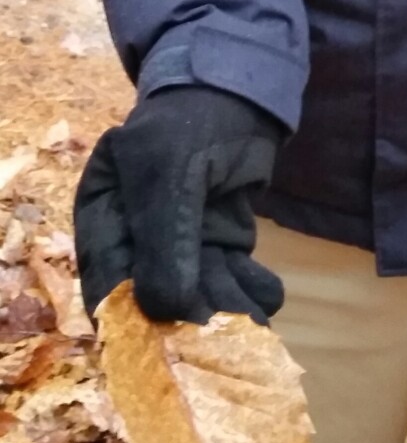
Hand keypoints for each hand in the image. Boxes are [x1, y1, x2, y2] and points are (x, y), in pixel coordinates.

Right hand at [74, 85, 284, 326]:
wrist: (241, 87)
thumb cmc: (190, 120)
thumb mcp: (169, 174)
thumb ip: (165, 241)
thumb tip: (166, 313)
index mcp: (103, 216)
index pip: (106, 284)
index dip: (129, 324)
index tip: (160, 355)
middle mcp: (135, 238)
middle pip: (156, 299)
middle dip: (189, 325)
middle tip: (222, 348)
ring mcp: (179, 242)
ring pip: (199, 295)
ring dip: (225, 316)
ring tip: (253, 330)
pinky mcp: (218, 242)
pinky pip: (230, 281)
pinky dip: (249, 294)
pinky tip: (266, 294)